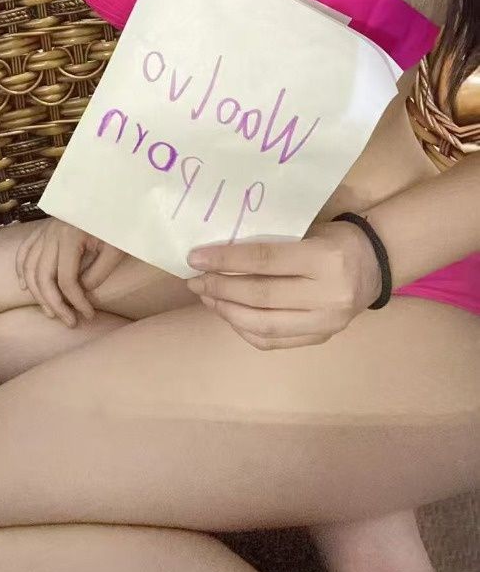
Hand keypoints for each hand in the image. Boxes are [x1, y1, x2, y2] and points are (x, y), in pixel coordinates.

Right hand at [15, 219, 124, 327]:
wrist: (112, 196)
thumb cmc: (117, 222)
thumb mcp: (115, 248)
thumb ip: (97, 273)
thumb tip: (81, 293)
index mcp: (70, 236)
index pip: (66, 279)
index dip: (76, 301)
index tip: (88, 314)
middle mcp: (52, 233)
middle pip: (43, 276)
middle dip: (54, 303)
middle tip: (69, 321)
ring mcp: (45, 230)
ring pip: (29, 267)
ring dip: (37, 293)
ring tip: (50, 312)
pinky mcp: (43, 229)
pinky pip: (24, 252)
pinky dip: (21, 270)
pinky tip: (25, 287)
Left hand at [186, 221, 382, 349]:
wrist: (376, 264)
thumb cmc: (335, 239)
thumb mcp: (308, 230)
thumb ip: (271, 243)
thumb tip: (218, 254)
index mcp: (324, 259)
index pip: (264, 261)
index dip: (225, 260)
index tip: (195, 258)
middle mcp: (328, 295)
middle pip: (260, 296)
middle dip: (220, 289)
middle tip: (195, 281)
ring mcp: (326, 323)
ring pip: (264, 325)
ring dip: (227, 312)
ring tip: (207, 298)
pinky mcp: (321, 338)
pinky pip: (273, 341)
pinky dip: (245, 329)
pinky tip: (229, 314)